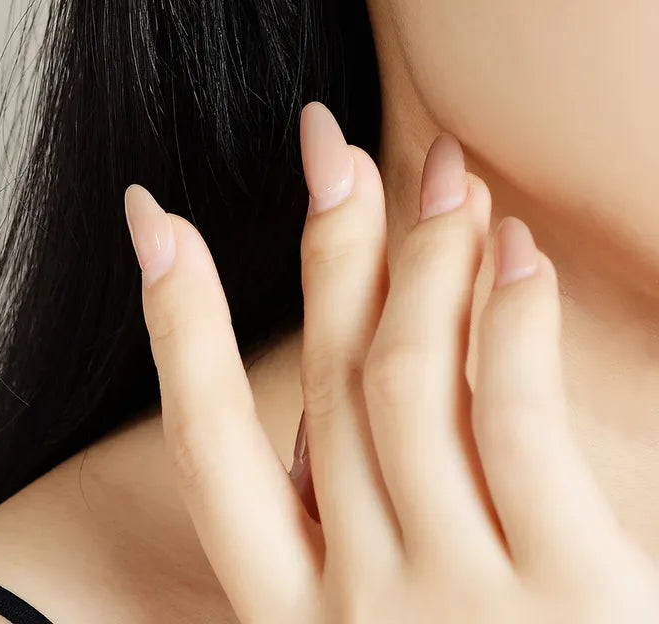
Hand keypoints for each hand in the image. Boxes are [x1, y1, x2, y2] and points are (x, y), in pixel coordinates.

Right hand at [122, 101, 658, 622]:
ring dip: (423, 261)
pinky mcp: (574, 602)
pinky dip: (508, 323)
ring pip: (408, 381)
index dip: (174, 325)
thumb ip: (364, 535)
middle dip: (325, 246)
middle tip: (331, 145)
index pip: (209, 451)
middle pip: (323, 384)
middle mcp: (356, 614)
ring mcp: (456, 610)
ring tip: (447, 178)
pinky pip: (514, 422)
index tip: (149, 218)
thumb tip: (353, 383)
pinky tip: (514, 254)